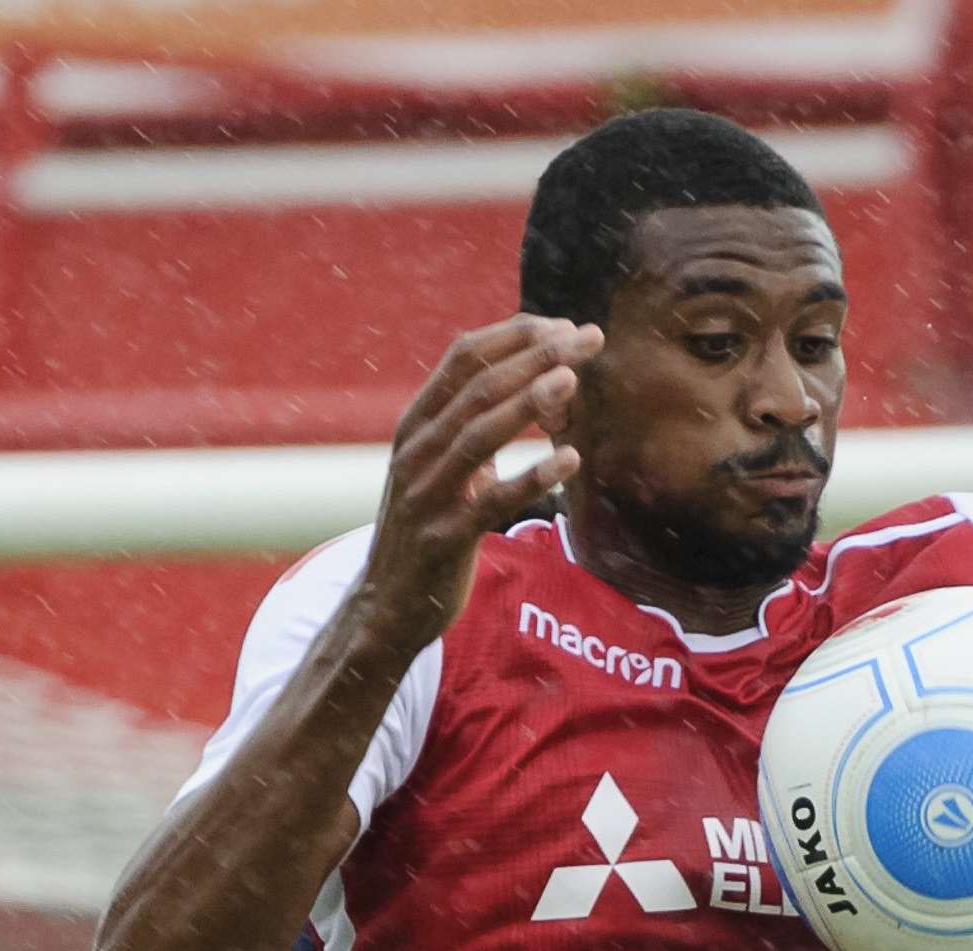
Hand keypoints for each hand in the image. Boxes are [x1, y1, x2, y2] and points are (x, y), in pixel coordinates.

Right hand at [361, 315, 603, 650]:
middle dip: (534, 357)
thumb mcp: (443, 466)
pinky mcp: (443, 537)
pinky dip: (531, 479)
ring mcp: (426, 493)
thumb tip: (531, 381)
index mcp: (417, 424)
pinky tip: (570, 461)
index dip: (515, 336)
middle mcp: (416, 450)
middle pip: (477, 388)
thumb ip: (474, 426)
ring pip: (479, 435)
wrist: (386, 603)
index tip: (565, 325)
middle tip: (586, 338)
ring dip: (527, 402)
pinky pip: (491, 503)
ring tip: (572, 379)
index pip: (463, 359)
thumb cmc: (426, 527)